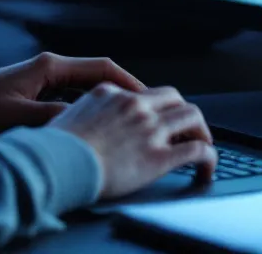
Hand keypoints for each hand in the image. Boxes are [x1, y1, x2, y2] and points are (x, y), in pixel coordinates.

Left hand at [0, 52, 145, 133]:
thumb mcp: (20, 116)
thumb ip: (55, 118)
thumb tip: (87, 124)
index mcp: (50, 67)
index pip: (102, 68)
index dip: (129, 82)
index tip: (148, 97)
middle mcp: (51, 67)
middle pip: (99, 75)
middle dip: (124, 92)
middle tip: (147, 111)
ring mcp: (45, 78)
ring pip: (87, 87)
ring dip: (107, 101)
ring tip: (129, 121)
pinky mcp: (38, 89)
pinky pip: (73, 96)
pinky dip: (88, 108)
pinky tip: (97, 126)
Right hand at [48, 84, 216, 199]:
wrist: (55, 164)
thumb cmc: (52, 149)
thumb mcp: (64, 117)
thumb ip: (82, 115)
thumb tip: (81, 124)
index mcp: (109, 94)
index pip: (144, 93)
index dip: (156, 107)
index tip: (159, 119)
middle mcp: (134, 106)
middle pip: (174, 98)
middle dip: (183, 113)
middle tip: (185, 130)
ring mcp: (149, 129)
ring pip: (193, 117)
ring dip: (201, 131)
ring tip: (203, 145)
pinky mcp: (159, 156)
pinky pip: (197, 151)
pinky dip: (209, 158)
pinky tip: (206, 169)